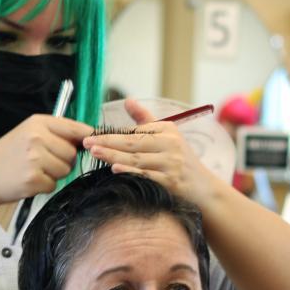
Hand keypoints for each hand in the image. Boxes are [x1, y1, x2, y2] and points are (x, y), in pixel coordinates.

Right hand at [0, 115, 91, 203]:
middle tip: (44, 162)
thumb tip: (88, 137)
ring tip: (34, 170)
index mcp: (37, 123)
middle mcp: (36, 138)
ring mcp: (35, 159)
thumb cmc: (7, 156)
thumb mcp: (27, 134)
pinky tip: (28, 180)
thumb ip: (54, 133)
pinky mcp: (33, 179)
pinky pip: (53, 184)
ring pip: (65, 170)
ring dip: (54, 174)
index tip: (91, 143)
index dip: (87, 137)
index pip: (74, 127)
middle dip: (64, 161)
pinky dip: (44, 186)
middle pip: (72, 153)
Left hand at [82, 99, 215, 204]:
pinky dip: (130, 172)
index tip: (92, 134)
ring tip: (95, 152)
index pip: (135, 130)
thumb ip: (145, 120)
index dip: (112, 133)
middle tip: (87, 141)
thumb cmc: (180, 160)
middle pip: (133, 142)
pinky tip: (115, 168)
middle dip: (108, 141)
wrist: (203, 189)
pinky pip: (146, 176)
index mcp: (167, 131)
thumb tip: (127, 100)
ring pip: (137, 159)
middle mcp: (170, 145)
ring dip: (113, 155)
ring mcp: (171, 164)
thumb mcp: (167, 136)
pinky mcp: (171, 182)